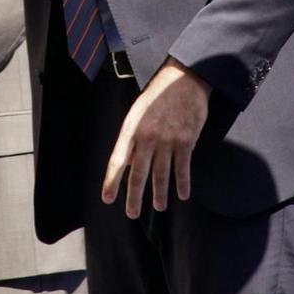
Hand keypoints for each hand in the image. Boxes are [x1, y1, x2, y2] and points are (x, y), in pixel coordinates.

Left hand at [101, 58, 210, 217]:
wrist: (183, 80)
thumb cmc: (157, 97)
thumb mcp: (136, 113)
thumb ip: (131, 139)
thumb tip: (127, 164)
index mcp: (131, 129)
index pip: (117, 161)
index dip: (112, 181)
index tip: (108, 199)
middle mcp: (147, 137)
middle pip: (139, 173)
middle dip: (135, 196)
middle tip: (132, 213)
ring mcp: (167, 140)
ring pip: (161, 174)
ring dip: (160, 194)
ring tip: (159, 207)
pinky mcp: (186, 141)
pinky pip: (183, 168)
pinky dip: (182, 183)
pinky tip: (182, 195)